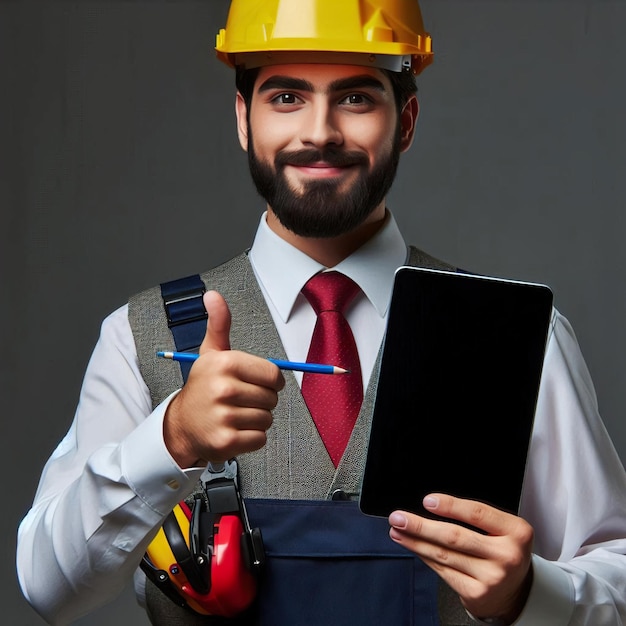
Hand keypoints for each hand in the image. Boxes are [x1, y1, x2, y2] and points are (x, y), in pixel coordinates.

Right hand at [163, 290, 284, 467]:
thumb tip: (212, 295)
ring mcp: (224, 417)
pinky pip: (260, 438)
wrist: (180, 425)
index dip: (270, 381)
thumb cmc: (203, 387)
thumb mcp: (211, 353)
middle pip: (272, 398)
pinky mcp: (226, 442)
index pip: (274, 374)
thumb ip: (219, 324)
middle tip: (240, 400)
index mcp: (224, 363)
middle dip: (262, 400)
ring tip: (235, 414)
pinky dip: (252, 438)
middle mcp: (223, 388)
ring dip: (256, 419)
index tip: (256, 382)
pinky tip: (234, 430)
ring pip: (267, 419)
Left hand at [389, 494, 533, 623]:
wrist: (516, 591)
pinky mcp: (477, 594)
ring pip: (444, 555)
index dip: (450, 506)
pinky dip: (425, 556)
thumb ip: (476, 517)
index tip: (427, 501)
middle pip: (455, 536)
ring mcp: (492, 577)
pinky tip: (414, 547)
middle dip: (421, 526)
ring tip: (398, 531)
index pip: (477, 513)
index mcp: (516, 532)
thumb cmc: (503, 550)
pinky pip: (443, 571)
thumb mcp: (502, 528)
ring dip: (416, 541)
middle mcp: (507, 556)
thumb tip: (432, 505)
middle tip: (399, 518)